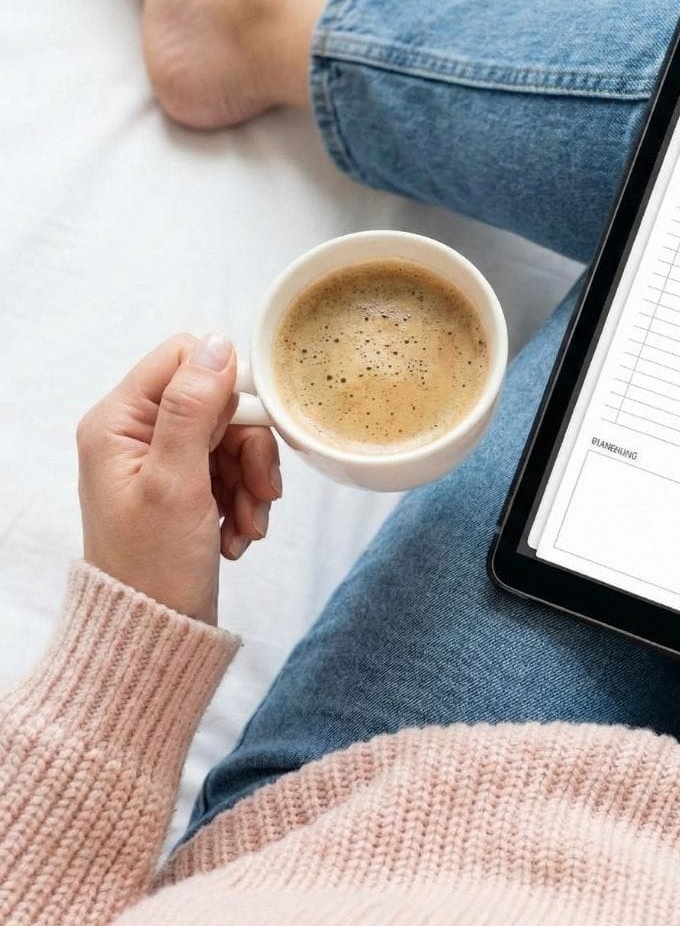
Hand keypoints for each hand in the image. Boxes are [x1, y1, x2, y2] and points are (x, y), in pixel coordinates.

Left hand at [77, 333, 281, 624]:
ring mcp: (162, 462)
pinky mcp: (185, 487)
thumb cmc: (152, 567)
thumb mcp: (176, 482)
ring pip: (232, 438)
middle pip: (217, 402)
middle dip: (248, 448)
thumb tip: (217, 345)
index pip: (184, 359)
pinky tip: (240, 533)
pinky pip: (233, 469)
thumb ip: (192, 408)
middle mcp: (137, 434)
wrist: (155, 634)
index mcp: (119, 422)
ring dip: (253, 480)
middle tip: (259, 492)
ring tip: (249, 524)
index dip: (227, 387)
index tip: (249, 429)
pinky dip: (246, 499)